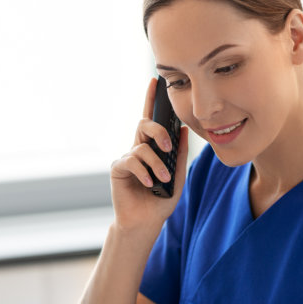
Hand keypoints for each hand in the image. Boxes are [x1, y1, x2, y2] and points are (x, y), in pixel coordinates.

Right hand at [109, 77, 190, 235]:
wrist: (145, 222)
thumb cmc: (160, 201)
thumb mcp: (178, 177)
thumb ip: (180, 154)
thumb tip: (184, 130)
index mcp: (152, 147)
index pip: (152, 119)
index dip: (152, 99)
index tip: (155, 81)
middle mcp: (138, 148)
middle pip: (145, 124)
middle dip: (159, 131)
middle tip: (168, 146)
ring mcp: (127, 158)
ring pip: (141, 145)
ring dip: (156, 163)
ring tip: (163, 179)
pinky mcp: (118, 169)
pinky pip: (132, 161)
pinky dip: (144, 171)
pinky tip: (150, 183)